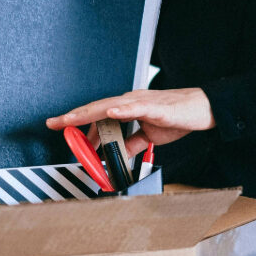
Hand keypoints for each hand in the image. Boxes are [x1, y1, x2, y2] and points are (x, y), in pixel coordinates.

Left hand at [46, 88, 216, 156]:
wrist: (202, 108)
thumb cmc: (178, 117)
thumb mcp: (150, 135)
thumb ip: (132, 143)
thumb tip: (116, 154)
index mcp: (127, 108)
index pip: (97, 114)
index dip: (77, 120)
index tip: (58, 125)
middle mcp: (130, 101)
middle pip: (95, 108)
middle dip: (73, 116)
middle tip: (53, 123)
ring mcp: (141, 102)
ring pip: (108, 106)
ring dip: (88, 113)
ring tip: (70, 119)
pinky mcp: (155, 107)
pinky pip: (135, 107)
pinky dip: (120, 110)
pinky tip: (109, 112)